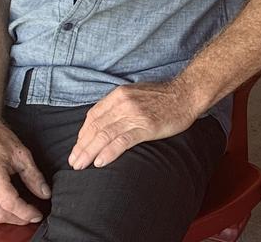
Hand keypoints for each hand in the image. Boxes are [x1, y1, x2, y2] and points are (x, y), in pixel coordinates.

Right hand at [0, 119, 49, 224]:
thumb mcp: (22, 155)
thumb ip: (34, 177)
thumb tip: (45, 193)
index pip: (10, 203)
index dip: (26, 213)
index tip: (37, 214)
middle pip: (0, 214)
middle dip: (19, 219)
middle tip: (33, 215)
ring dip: (9, 218)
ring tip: (23, 214)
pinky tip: (9, 208)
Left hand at [68, 80, 197, 169]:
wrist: (187, 94)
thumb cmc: (163, 97)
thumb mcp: (135, 94)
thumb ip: (119, 105)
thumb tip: (104, 122)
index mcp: (118, 95)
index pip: (92, 116)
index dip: (82, 134)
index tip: (78, 147)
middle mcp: (123, 104)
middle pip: (95, 127)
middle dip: (81, 147)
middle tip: (73, 162)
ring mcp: (134, 115)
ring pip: (104, 135)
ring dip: (89, 152)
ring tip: (81, 165)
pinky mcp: (146, 127)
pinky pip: (122, 141)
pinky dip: (109, 152)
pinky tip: (100, 162)